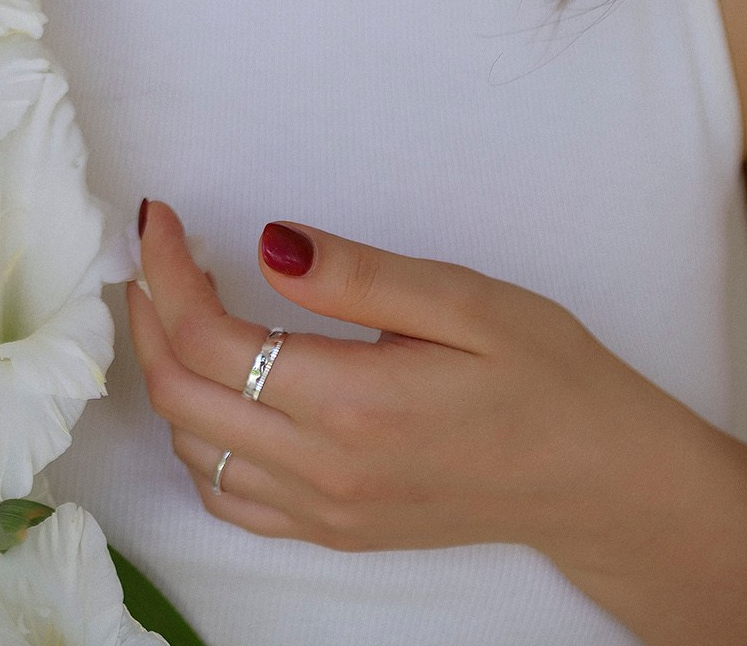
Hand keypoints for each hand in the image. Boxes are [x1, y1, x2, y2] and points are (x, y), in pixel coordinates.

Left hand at [128, 200, 704, 571]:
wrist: (599, 478)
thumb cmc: (545, 374)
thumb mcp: (463, 299)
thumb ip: (356, 274)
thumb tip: (269, 242)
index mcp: (351, 403)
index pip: (208, 338)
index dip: (165, 269)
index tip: (161, 216)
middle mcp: (325, 469)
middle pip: (182, 396)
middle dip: (147, 315)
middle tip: (154, 254)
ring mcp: (327, 512)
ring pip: (194, 452)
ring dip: (167, 375)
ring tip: (174, 306)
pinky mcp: (337, 532)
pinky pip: (231, 500)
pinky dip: (198, 442)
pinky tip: (216, 391)